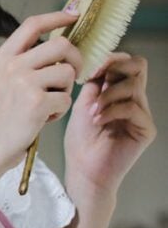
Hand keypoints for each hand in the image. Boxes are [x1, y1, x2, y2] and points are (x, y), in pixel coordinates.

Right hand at [0, 11, 82, 170]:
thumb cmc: (0, 115)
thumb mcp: (2, 79)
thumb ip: (24, 60)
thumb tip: (59, 45)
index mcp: (3, 56)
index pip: (33, 24)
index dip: (57, 16)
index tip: (73, 16)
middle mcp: (13, 65)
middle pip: (60, 45)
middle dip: (75, 58)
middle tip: (73, 73)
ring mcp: (24, 83)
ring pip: (67, 73)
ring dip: (66, 89)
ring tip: (51, 102)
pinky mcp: (37, 102)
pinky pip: (66, 98)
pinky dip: (61, 110)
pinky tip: (45, 117)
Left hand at [64, 52, 155, 196]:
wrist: (83, 169)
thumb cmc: (81, 140)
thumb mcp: (84, 103)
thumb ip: (96, 82)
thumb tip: (103, 62)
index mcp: (118, 92)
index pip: (127, 63)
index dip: (111, 58)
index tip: (92, 68)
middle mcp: (134, 100)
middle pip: (139, 66)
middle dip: (115, 68)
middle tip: (97, 79)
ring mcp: (142, 114)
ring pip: (134, 85)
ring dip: (108, 95)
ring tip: (92, 112)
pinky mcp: (146, 129)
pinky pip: (133, 107)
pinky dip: (112, 110)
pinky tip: (98, 121)